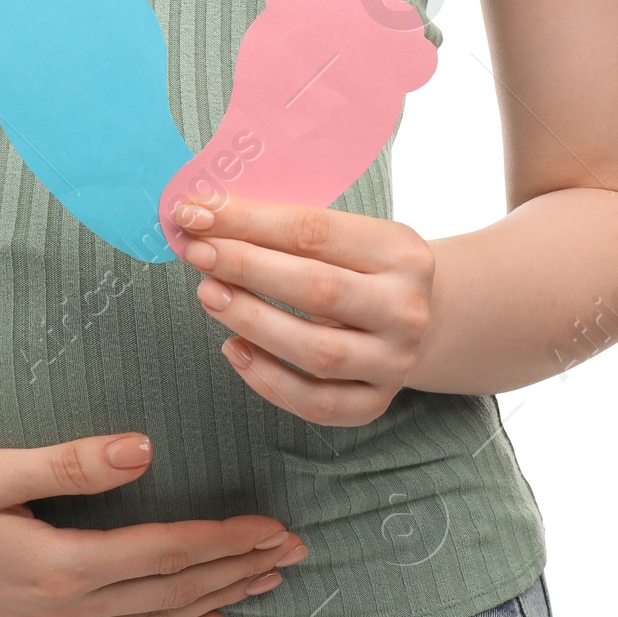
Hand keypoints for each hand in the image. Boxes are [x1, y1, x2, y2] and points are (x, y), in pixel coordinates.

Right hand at [0, 432, 307, 616]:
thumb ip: (70, 462)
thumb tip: (144, 448)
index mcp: (60, 565)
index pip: (165, 554)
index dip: (223, 540)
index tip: (273, 525)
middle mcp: (65, 609)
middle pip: (173, 592)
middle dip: (238, 569)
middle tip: (295, 551)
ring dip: (216, 601)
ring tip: (268, 583)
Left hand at [175, 196, 434, 424]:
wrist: (420, 318)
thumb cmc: (362, 267)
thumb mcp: (344, 235)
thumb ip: (283, 228)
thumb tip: (204, 215)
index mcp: (400, 251)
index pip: (314, 231)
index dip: (249, 222)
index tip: (197, 213)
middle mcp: (405, 308)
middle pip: (316, 289)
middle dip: (246, 268)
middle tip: (197, 254)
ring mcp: (395, 361)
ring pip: (316, 352)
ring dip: (252, 322)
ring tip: (209, 295)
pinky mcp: (377, 402)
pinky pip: (316, 403)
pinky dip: (268, 380)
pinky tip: (234, 349)